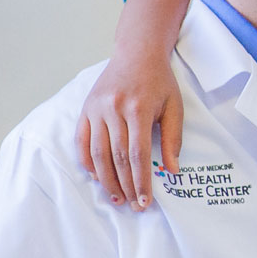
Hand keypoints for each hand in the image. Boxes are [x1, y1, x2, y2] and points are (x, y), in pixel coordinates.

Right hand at [74, 51, 182, 210]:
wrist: (137, 52)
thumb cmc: (159, 80)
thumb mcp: (174, 106)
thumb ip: (173, 139)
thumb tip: (172, 170)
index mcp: (137, 109)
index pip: (138, 155)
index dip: (141, 181)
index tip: (145, 201)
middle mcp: (114, 110)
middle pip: (117, 157)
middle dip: (126, 185)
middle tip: (133, 205)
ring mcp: (96, 109)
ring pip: (97, 153)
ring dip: (106, 179)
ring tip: (116, 197)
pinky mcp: (86, 109)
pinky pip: (81, 141)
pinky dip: (87, 162)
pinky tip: (97, 176)